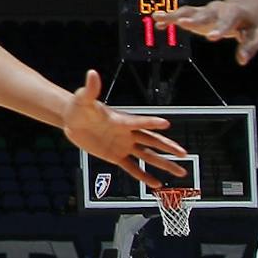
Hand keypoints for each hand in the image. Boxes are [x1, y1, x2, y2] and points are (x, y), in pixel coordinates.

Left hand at [59, 70, 189, 189]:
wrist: (73, 119)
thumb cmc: (79, 107)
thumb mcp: (83, 99)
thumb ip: (90, 89)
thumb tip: (92, 74)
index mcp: (121, 120)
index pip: (139, 122)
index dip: (151, 122)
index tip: (166, 124)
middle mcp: (127, 133)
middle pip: (152, 141)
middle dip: (168, 147)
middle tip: (184, 153)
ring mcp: (123, 145)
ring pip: (148, 156)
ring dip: (164, 163)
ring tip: (180, 172)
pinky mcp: (116, 156)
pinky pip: (132, 168)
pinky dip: (144, 176)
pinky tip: (156, 184)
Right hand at [155, 0, 257, 64]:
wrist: (245, 3)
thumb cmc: (251, 21)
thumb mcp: (257, 34)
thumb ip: (250, 47)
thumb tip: (242, 60)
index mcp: (234, 13)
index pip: (227, 21)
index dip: (220, 29)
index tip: (211, 37)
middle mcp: (218, 10)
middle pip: (204, 14)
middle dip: (193, 19)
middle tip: (182, 23)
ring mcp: (206, 11)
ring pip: (189, 11)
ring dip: (173, 14)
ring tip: (158, 17)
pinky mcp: (197, 14)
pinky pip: (182, 15)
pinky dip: (170, 19)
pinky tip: (159, 24)